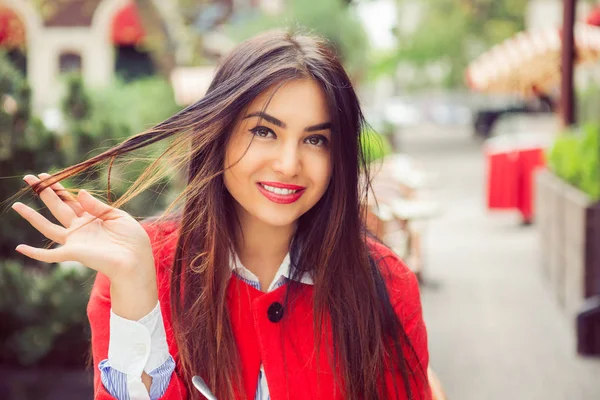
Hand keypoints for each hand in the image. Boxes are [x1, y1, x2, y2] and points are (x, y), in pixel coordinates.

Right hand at [12, 173, 155, 286]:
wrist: (136, 260)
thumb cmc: (132, 239)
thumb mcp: (118, 216)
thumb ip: (98, 205)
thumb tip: (79, 192)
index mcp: (92, 217)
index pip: (71, 200)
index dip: (59, 188)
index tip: (47, 175)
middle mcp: (81, 228)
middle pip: (57, 207)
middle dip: (43, 192)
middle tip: (29, 178)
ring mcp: (75, 241)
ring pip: (48, 227)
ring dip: (32, 217)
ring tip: (16, 205)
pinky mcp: (74, 253)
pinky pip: (50, 255)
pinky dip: (35, 253)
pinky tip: (20, 248)